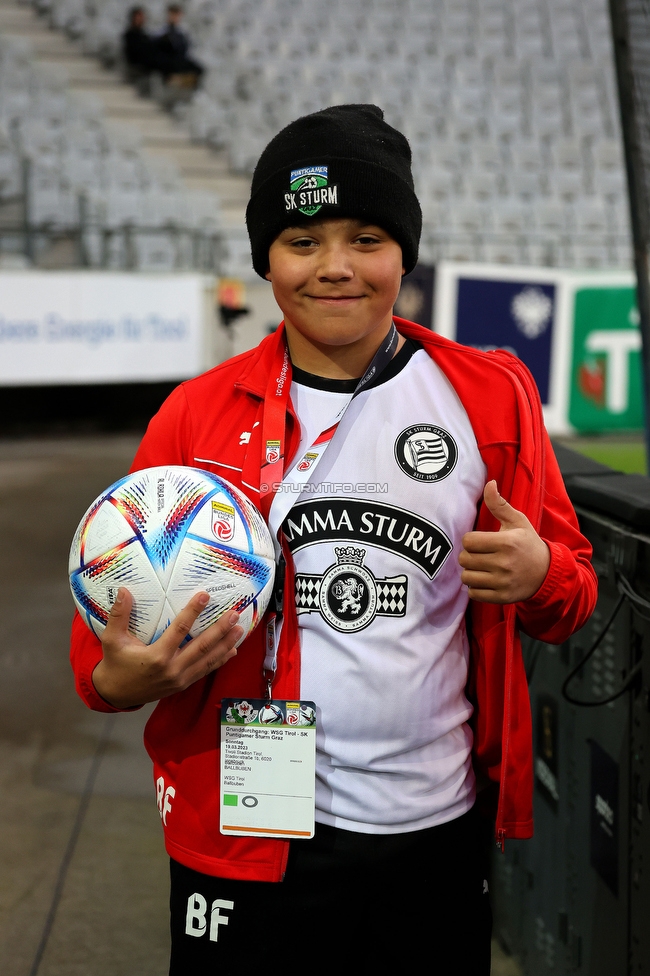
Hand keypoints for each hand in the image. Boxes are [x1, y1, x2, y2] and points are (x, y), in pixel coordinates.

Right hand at [92, 587, 243, 708]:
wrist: (116, 694)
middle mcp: (172, 669)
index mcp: (157, 656)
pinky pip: (205, 671)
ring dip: (226, 644)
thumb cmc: (115, 664)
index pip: (179, 630)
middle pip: (202, 646)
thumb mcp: (112, 640)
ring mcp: (180, 679)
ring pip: (208, 660)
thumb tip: (124, 591)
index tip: (205, 596)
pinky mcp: (183, 684)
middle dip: (220, 629)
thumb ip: (118, 616)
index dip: (193, 612)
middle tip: (234, 614)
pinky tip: (232, 650)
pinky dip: (220, 660)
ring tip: (240, 630)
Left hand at [459, 481, 549, 603]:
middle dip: (469, 556)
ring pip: (466, 578)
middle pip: (465, 559)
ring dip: (470, 572)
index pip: (468, 541)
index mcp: (506, 542)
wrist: (547, 573)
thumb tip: (489, 483)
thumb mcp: (517, 521)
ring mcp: (503, 582)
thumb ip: (499, 504)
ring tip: (481, 568)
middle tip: (480, 555)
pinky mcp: (502, 597)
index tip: (480, 541)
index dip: (471, 540)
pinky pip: (473, 594)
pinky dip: (475, 588)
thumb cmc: (528, 544)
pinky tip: (485, 580)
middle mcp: (504, 563)